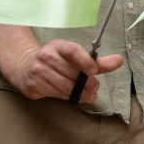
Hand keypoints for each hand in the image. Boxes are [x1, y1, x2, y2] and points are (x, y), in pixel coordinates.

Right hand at [6, 39, 123, 103]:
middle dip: (88, 83)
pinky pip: (56, 94)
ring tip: (90, 95)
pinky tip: (74, 96)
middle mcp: (46, 57)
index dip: (86, 61)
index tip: (95, 71)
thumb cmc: (56, 61)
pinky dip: (69, 97)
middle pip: (72, 72)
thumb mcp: (74, 57)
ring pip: (65, 86)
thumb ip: (97, 61)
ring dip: (81, 94)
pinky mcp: (33, 86)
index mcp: (57, 46)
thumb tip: (119, 61)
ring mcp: (37, 72)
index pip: (73, 50)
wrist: (24, 67)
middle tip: (95, 88)